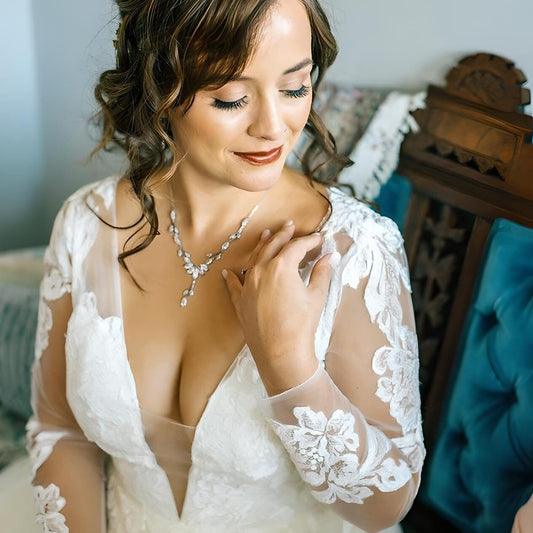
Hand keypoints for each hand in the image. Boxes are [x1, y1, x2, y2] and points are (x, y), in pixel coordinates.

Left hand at [222, 221, 337, 394]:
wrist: (281, 353)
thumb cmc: (301, 325)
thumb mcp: (316, 296)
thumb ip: (322, 273)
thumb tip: (331, 257)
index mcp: (281, 267)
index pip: (296, 247)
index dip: (309, 241)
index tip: (319, 239)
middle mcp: (261, 271)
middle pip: (272, 246)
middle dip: (283, 235)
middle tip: (290, 226)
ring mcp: (248, 286)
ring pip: (253, 259)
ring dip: (261, 246)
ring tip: (266, 235)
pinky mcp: (240, 302)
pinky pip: (234, 285)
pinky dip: (232, 277)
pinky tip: (228, 272)